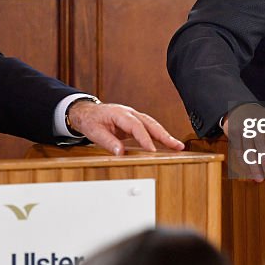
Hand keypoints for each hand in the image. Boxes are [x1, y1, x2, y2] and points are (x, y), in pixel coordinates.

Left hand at [67, 101, 183, 155]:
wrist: (87, 112)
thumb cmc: (91, 120)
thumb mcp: (94, 132)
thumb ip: (108, 142)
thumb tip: (120, 152)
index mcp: (120, 113)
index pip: (136, 126)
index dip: (145, 139)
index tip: (152, 150)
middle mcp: (130, 113)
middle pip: (150, 123)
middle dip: (164, 135)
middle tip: (176, 145)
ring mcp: (134, 116)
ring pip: (153, 125)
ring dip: (165, 135)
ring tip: (178, 146)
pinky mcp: (135, 122)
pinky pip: (149, 128)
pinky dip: (159, 135)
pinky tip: (168, 143)